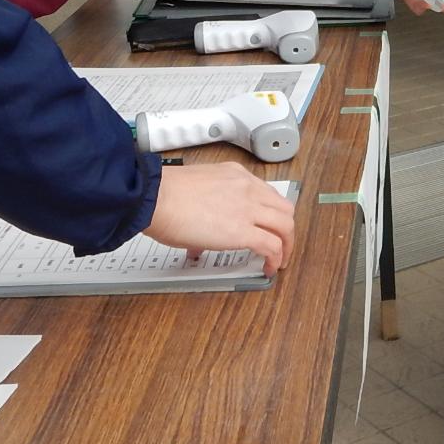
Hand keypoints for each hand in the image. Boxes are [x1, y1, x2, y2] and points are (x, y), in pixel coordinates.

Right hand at [145, 162, 296, 274]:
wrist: (156, 197)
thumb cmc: (163, 194)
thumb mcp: (194, 190)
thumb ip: (204, 207)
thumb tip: (199, 236)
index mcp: (235, 175)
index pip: (267, 192)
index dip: (271, 212)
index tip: (268, 224)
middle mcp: (247, 188)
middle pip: (284, 208)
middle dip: (286, 228)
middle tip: (282, 243)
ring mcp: (247, 208)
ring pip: (286, 225)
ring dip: (287, 245)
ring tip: (281, 260)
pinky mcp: (242, 231)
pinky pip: (272, 246)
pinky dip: (276, 259)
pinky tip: (270, 268)